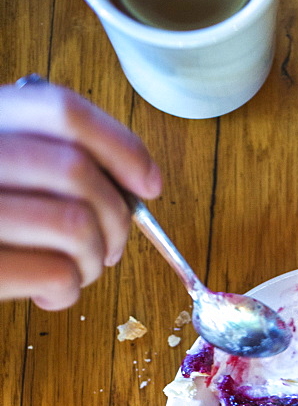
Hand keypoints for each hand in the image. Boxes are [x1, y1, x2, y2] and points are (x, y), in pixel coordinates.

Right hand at [0, 81, 161, 309]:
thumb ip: (40, 161)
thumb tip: (129, 182)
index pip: (61, 111)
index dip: (121, 146)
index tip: (148, 183)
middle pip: (77, 173)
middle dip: (115, 219)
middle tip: (109, 246)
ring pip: (76, 226)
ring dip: (93, 259)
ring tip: (76, 272)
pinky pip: (55, 273)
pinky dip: (68, 290)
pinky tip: (50, 294)